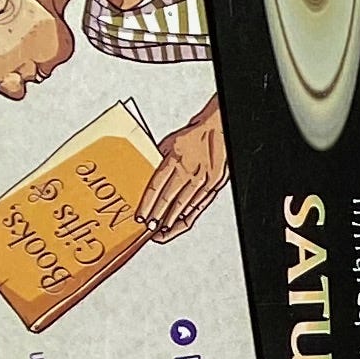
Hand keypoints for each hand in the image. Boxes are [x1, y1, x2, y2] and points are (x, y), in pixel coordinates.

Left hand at [139, 106, 226, 239]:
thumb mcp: (170, 144)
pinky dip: (190, 214)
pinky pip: (200, 203)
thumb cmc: (195, 133)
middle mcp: (190, 171)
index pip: (157, 187)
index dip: (147, 204)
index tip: (140, 215)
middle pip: (169, 198)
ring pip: (185, 204)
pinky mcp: (214, 184)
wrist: (219, 128)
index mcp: (175, 159)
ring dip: (172, 219)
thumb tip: (147, 176)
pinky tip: (181, 221)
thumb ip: (159, 162)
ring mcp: (204, 179)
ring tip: (163, 230)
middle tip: (149, 227)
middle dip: (157, 216)